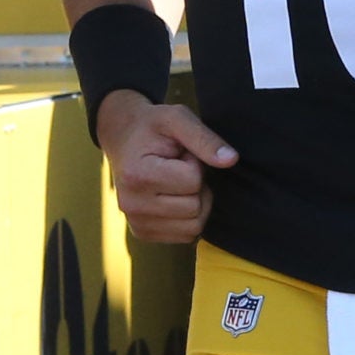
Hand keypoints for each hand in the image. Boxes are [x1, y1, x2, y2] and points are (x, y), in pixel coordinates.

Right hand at [98, 90, 236, 244]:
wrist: (123, 137)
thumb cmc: (153, 127)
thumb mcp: (177, 118)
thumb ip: (205, 138)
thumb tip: (231, 160)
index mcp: (137, 176)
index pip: (193, 181)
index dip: (195, 163)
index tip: (179, 154)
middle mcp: (131, 205)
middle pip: (195, 208)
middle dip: (197, 185)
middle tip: (179, 167)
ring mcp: (135, 223)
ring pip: (193, 227)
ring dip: (195, 203)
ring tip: (177, 181)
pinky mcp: (143, 233)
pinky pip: (185, 236)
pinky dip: (189, 217)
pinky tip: (174, 196)